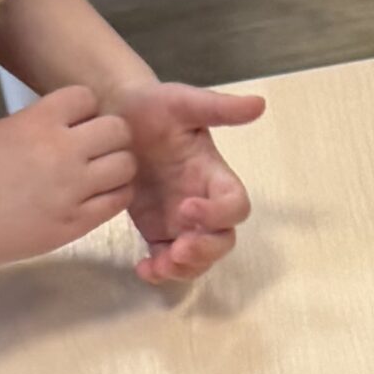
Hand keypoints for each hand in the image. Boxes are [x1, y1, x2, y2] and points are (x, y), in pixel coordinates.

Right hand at [0, 81, 136, 268]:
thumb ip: (36, 123)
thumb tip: (63, 121)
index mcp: (38, 121)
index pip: (86, 97)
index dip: (85, 109)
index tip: (78, 121)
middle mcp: (62, 150)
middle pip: (117, 129)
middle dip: (111, 136)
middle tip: (99, 148)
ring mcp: (73, 187)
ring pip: (126, 165)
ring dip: (119, 166)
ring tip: (103, 174)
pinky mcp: (77, 221)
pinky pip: (119, 200)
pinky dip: (116, 195)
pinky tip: (101, 196)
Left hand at [110, 79, 262, 283]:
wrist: (115, 115)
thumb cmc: (152, 106)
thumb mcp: (183, 102)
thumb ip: (218, 107)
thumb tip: (259, 104)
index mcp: (214, 175)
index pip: (235, 205)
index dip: (219, 214)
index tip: (186, 207)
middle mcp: (203, 202)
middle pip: (222, 239)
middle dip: (205, 251)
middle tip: (178, 250)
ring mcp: (180, 221)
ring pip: (198, 257)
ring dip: (184, 268)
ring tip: (158, 266)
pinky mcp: (157, 231)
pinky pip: (167, 260)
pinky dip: (160, 272)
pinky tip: (142, 268)